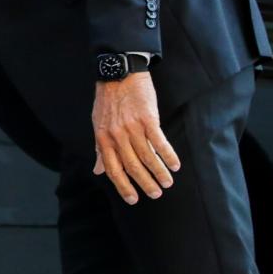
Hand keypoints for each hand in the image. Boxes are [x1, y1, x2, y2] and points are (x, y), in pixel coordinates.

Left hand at [92, 74, 180, 204]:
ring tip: (167, 182)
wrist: (118, 73)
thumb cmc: (108, 101)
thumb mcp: (98, 124)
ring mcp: (132, 127)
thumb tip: (98, 170)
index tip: (133, 200)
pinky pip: (159, 142)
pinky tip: (175, 165)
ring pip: (147, 157)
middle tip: (156, 194)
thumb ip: (100, 149)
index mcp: (103, 138)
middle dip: (144, 183)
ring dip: (159, 172)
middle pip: (132, 166)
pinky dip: (168, 156)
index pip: (113, 169)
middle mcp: (116, 135)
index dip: (123, 186)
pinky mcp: (147, 118)